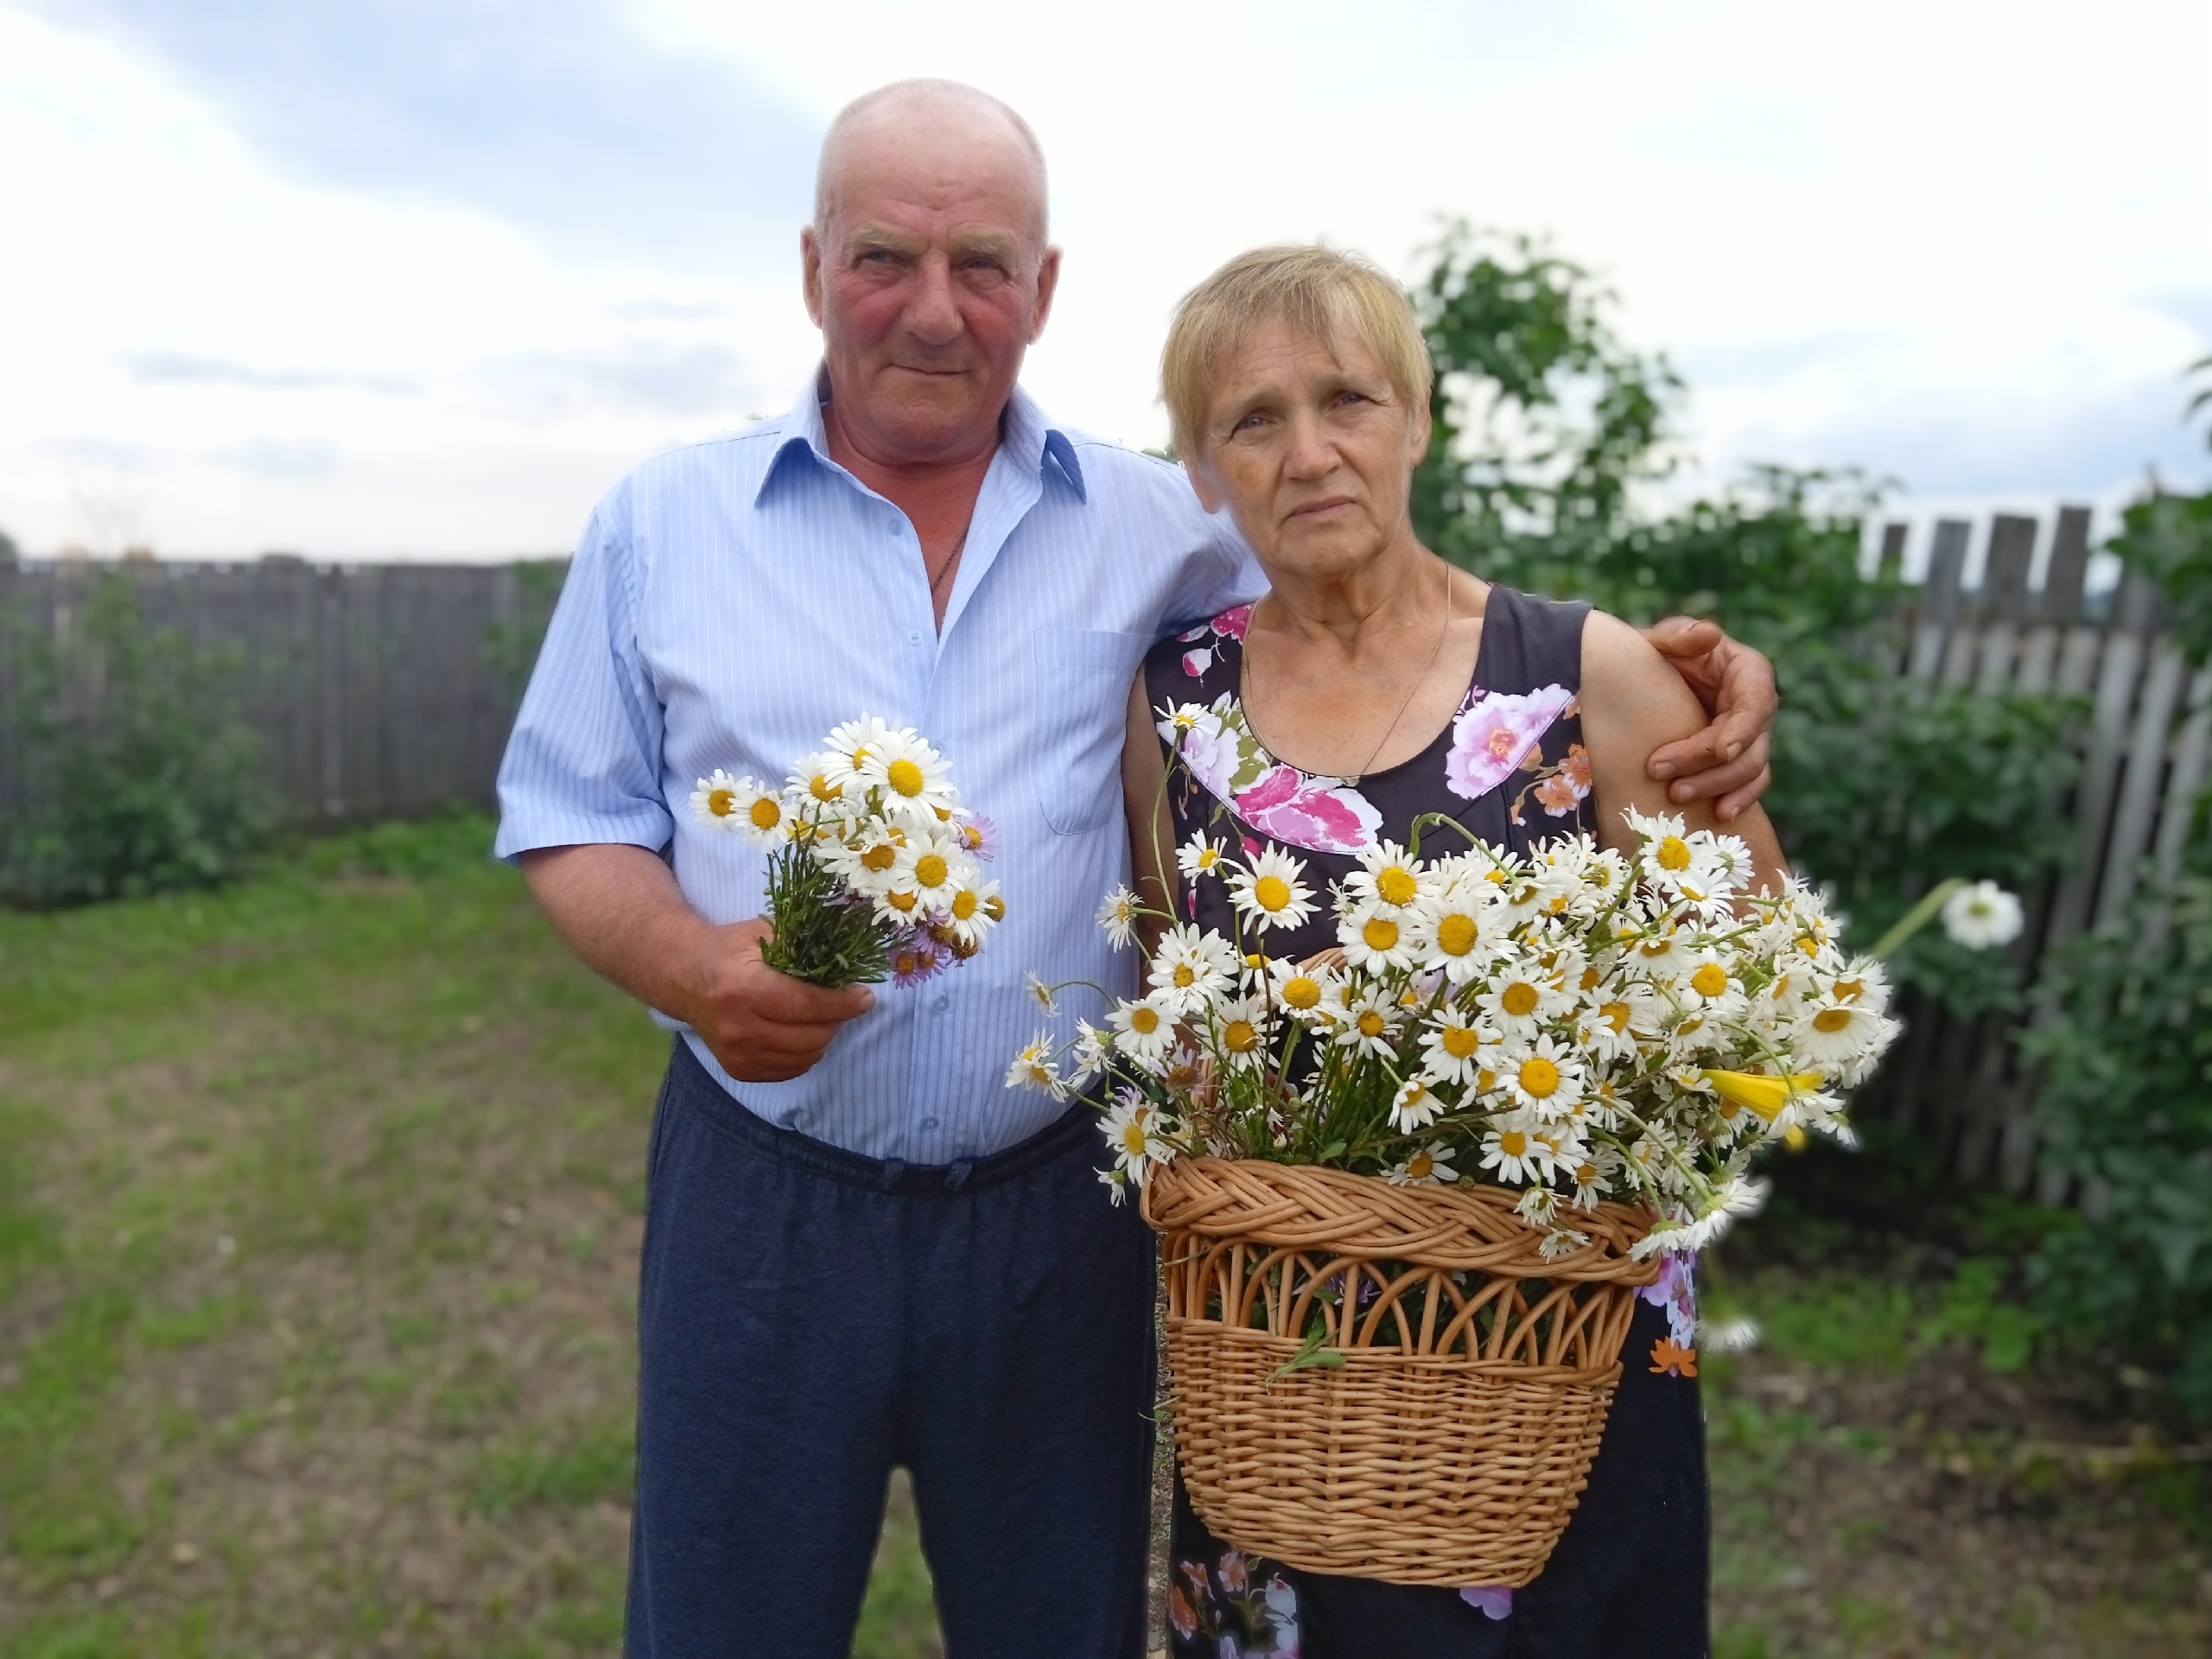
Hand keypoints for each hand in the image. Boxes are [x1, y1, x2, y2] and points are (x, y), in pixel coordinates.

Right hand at [683, 918, 875, 1082]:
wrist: (684, 977)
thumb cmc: (728, 950)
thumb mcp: (761, 933)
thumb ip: (802, 944)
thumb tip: (848, 955)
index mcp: (744, 989)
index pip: (806, 1005)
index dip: (842, 1004)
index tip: (865, 997)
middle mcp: (738, 1027)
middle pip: (809, 1036)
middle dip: (838, 1020)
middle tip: (847, 1004)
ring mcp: (736, 1054)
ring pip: (804, 1057)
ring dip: (824, 1037)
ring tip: (825, 1017)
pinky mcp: (738, 1069)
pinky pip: (789, 1070)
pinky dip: (805, 1053)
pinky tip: (804, 1032)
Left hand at [1640, 617, 1775, 821]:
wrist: (1649, 684)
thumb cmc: (1659, 654)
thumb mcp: (1664, 638)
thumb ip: (1680, 634)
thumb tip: (1708, 634)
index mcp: (1748, 673)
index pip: (1756, 703)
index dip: (1742, 730)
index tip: (1720, 750)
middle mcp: (1757, 707)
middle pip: (1750, 744)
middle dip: (1710, 764)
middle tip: (1660, 773)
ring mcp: (1751, 738)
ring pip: (1750, 770)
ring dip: (1716, 787)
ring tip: (1676, 796)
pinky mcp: (1738, 761)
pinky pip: (1747, 786)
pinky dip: (1737, 801)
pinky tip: (1718, 817)